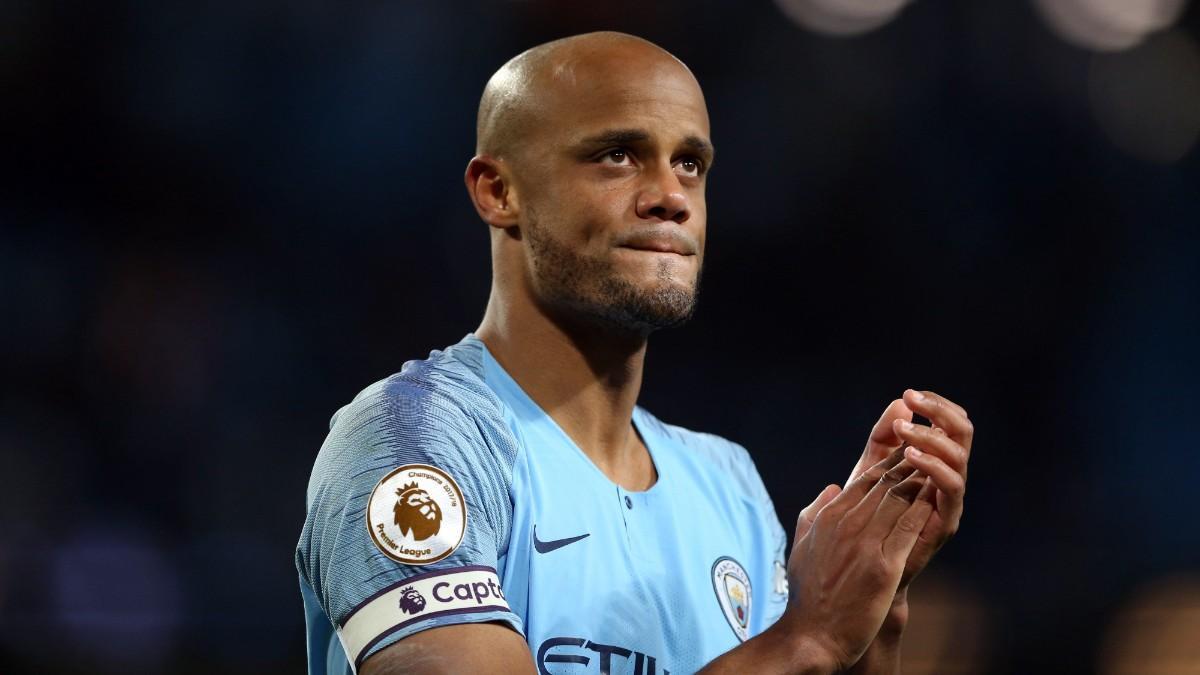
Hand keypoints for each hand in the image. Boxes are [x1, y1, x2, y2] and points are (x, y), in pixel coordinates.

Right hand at [780, 449, 937, 669]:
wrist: (811, 634)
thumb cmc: (806, 595)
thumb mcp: (802, 545)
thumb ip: (814, 513)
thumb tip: (830, 488)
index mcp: (828, 517)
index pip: (864, 480)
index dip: (888, 463)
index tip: (906, 452)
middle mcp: (846, 524)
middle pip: (884, 484)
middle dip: (909, 464)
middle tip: (929, 450)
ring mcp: (864, 543)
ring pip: (897, 501)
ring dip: (919, 482)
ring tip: (938, 468)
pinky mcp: (882, 566)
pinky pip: (907, 530)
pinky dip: (922, 512)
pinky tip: (936, 501)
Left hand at [847, 389, 971, 589]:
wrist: (861, 567)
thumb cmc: (865, 516)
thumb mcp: (870, 468)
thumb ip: (883, 437)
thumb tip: (899, 402)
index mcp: (933, 460)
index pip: (948, 422)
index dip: (934, 404)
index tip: (910, 394)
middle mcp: (947, 475)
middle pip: (963, 432)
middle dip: (940, 411)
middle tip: (914, 401)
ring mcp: (948, 497)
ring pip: (960, 456)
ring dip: (933, 437)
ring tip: (905, 431)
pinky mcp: (945, 520)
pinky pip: (952, 488)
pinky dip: (934, 467)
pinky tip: (909, 455)